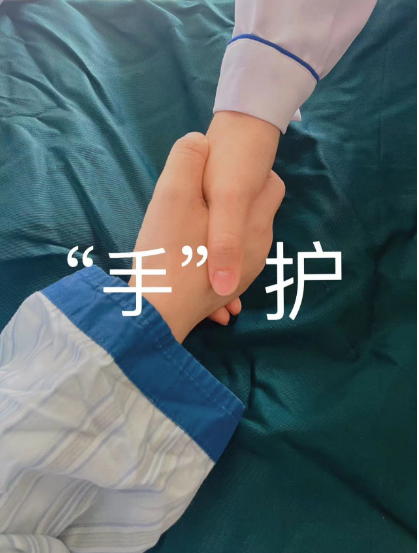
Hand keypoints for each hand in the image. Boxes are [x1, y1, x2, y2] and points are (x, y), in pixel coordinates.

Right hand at [130, 132, 283, 342]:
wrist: (156, 314)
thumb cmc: (169, 250)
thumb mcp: (174, 191)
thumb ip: (189, 157)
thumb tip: (200, 142)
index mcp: (254, 220)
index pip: (271, 183)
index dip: (244, 174)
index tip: (213, 179)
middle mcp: (259, 248)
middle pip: (254, 213)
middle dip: (231, 206)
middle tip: (194, 205)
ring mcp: (246, 274)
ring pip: (240, 242)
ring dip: (221, 235)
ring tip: (187, 233)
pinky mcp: (228, 293)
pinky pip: (229, 269)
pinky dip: (213, 261)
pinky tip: (189, 262)